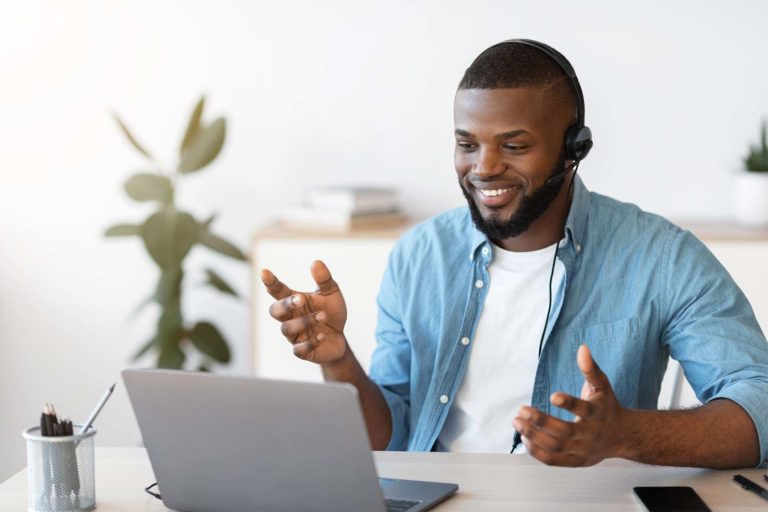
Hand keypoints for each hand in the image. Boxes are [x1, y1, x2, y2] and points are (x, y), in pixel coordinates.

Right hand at [260, 260, 347, 364]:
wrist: (340, 338)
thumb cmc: (331, 312)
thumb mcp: (332, 293)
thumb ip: (324, 279)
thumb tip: (316, 262)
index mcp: (293, 301)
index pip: (277, 291)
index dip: (270, 282)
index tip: (264, 272)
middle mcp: (289, 317)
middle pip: (274, 311)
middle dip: (285, 305)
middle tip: (301, 299)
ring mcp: (294, 335)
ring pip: (287, 329)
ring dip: (305, 321)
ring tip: (323, 316)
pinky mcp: (302, 351)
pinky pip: (299, 349)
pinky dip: (310, 342)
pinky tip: (322, 335)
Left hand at [512, 344, 626, 466]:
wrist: (623, 435)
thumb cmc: (607, 406)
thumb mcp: (602, 386)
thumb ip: (591, 369)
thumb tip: (582, 348)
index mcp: (597, 414)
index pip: (583, 409)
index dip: (569, 403)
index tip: (552, 395)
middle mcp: (591, 434)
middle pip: (564, 432)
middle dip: (541, 421)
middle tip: (522, 410)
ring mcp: (583, 450)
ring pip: (556, 448)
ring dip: (534, 436)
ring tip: (517, 422)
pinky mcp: (576, 461)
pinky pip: (554, 461)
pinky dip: (537, 452)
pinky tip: (525, 439)